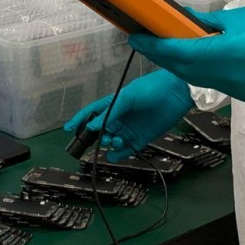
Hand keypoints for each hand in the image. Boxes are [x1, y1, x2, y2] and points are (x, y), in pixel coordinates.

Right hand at [64, 70, 193, 161]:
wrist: (177, 93)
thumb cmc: (151, 88)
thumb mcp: (128, 96)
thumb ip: (110, 112)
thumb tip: (92, 126)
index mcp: (114, 104)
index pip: (92, 112)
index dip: (80, 119)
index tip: (68, 129)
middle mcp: (120, 117)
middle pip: (101, 130)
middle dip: (96, 136)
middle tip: (100, 138)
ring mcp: (130, 128)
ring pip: (113, 141)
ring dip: (109, 144)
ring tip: (115, 141)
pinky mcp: (142, 138)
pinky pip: (127, 150)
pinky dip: (120, 154)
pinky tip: (115, 155)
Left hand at [129, 1, 244, 102]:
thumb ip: (215, 21)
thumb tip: (187, 19)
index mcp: (231, 52)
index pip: (182, 52)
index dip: (156, 45)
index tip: (137, 35)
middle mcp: (229, 76)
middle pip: (183, 69)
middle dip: (160, 56)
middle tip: (142, 40)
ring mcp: (236, 90)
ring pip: (195, 79)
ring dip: (176, 65)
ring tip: (161, 48)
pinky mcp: (243, 95)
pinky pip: (211, 83)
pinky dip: (196, 71)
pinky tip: (191, 59)